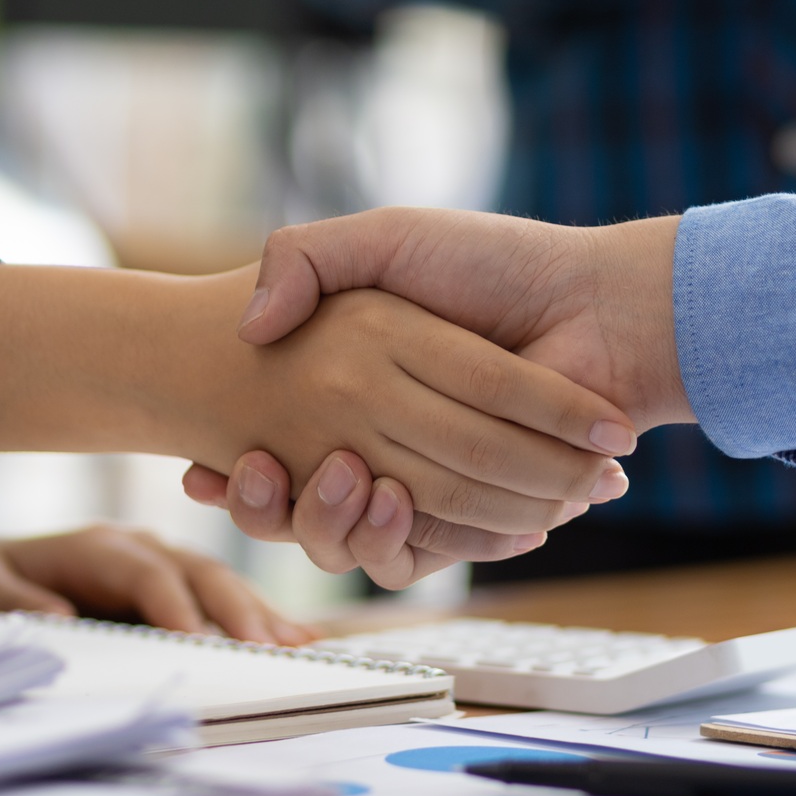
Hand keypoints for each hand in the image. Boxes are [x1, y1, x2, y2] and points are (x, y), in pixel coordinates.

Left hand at [0, 526, 313, 645]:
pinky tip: (296, 638)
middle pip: (197, 571)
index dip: (174, 605)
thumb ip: (18, 600)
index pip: (145, 573)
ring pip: (220, 582)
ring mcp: (161, 560)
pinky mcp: (173, 582)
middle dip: (235, 608)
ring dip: (259, 612)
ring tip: (299, 646)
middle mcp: (138, 546)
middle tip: (269, 648)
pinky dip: (258, 616)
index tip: (201, 643)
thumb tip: (65, 621)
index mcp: (96, 546)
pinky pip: (220, 597)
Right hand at [209, 209, 688, 584]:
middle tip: (256, 474)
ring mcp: (428, 484)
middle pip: (300, 507)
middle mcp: (386, 443)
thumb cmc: (496, 264)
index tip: (196, 472)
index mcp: (359, 386)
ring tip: (340, 477)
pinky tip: (385, 499)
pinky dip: (398, 541)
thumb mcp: (388, 240)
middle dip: (263, 507)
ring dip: (328, 525)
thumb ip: (308, 258)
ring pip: (350, 542)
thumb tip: (248, 325)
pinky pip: (418, 556)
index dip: (232, 470)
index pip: (273, 441)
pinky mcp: (474, 519)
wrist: (599, 311)